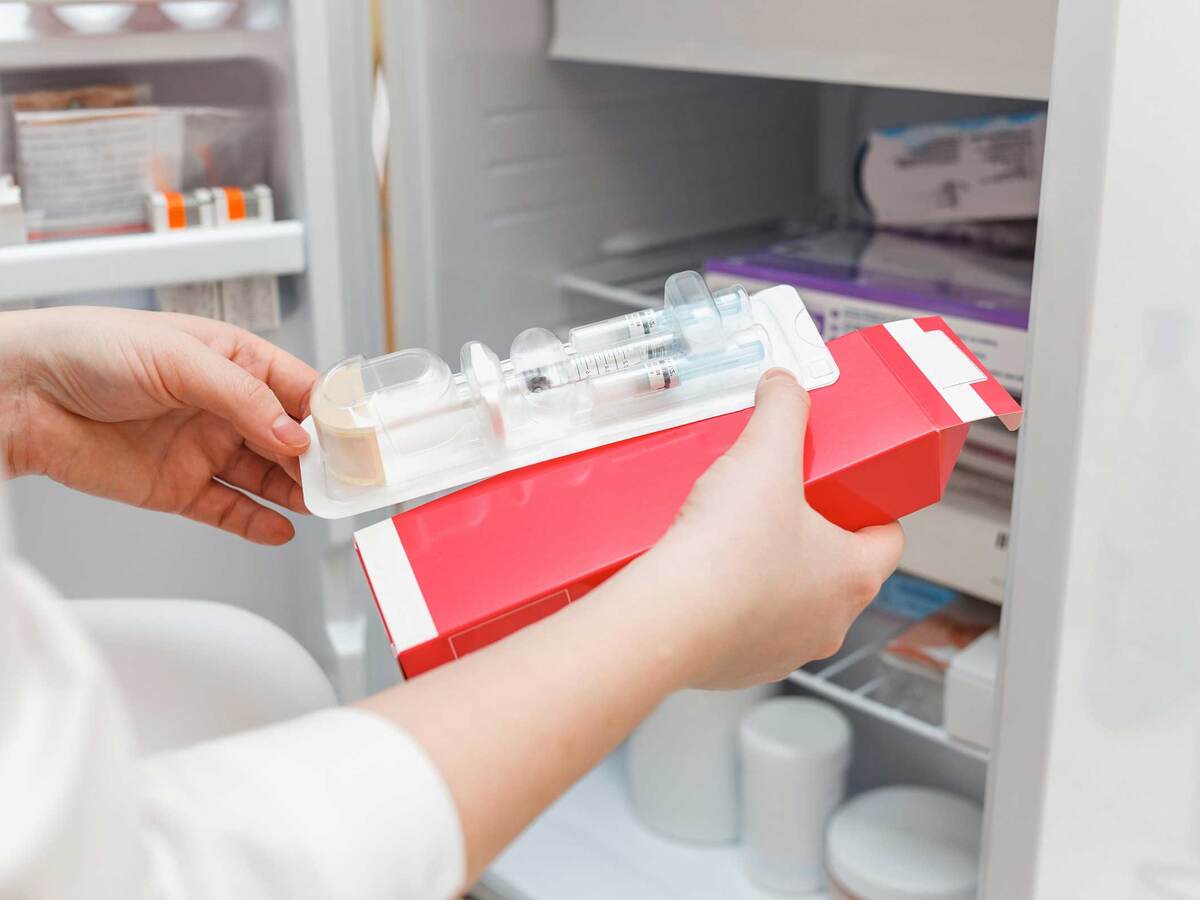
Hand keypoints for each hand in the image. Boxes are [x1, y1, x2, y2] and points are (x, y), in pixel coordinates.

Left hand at [0, 307, 317, 544]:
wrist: (21, 395)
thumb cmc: (86, 349)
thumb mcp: (178, 357)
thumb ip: (242, 398)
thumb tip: (292, 435)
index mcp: (233, 361)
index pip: (300, 390)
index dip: (330, 414)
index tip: (356, 438)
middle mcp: (224, 407)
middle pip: (291, 439)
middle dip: (321, 460)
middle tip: (347, 480)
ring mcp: (202, 449)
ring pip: (267, 478)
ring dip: (296, 492)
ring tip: (322, 505)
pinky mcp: (177, 488)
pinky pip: (229, 509)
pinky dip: (256, 522)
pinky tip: (282, 528)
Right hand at [646, 368, 904, 688]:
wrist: (663, 619)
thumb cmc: (725, 551)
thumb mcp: (763, 456)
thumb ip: (781, 410)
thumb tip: (783, 386)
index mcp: (853, 576)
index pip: (888, 540)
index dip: (868, 510)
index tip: (842, 493)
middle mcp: (829, 622)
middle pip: (837, 570)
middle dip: (810, 537)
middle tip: (777, 504)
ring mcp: (785, 650)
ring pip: (791, 604)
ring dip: (770, 575)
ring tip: (732, 538)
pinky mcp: (739, 667)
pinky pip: (744, 630)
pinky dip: (729, 605)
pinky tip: (702, 576)